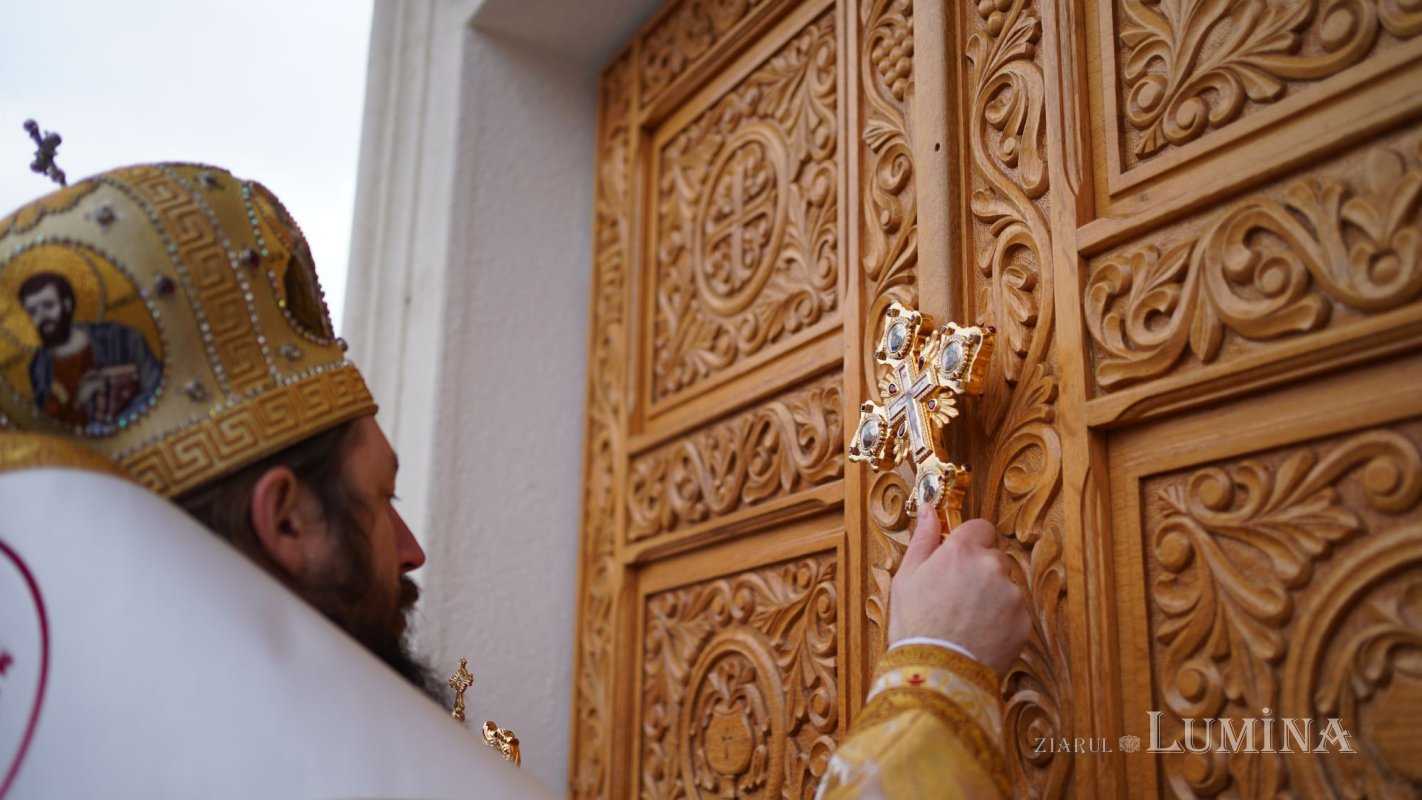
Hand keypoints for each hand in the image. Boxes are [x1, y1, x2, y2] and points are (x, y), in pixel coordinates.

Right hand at [887, 512, 1030, 675]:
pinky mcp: (1024, 621)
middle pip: (994, 557)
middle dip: (981, 571)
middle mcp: (991, 566)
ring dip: (993, 596)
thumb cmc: (915, 624)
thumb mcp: (906, 577)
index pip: (980, 527)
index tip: (960, 558)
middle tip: (958, 596)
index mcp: (962, 551)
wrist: (936, 671)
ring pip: (1006, 586)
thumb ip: (924, 539)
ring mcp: (1011, 594)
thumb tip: (930, 511)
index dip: (970, 542)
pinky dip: (1002, 621)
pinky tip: (980, 634)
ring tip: (967, 620)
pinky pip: (1015, 612)